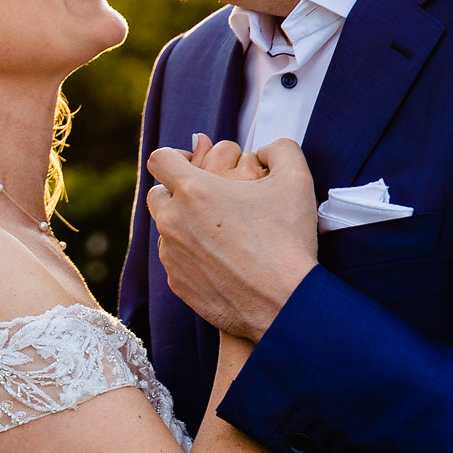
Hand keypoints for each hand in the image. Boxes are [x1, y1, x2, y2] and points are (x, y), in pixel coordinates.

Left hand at [147, 136, 319, 339]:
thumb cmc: (288, 240)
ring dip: (184, 225)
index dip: (175, 156)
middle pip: (156, 194)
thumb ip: (279, 150)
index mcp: (193, 190)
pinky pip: (175, 260)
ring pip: (165, 230)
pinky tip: (220, 260)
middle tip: (207, 198)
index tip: (191, 164)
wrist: (283, 303)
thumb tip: (264, 150)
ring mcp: (170, 254)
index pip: (160, 159)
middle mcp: (172, 221)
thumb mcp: (296, 180)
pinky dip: (191, 256)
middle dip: (176, 191)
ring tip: (219, 232)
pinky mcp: (176, 283)